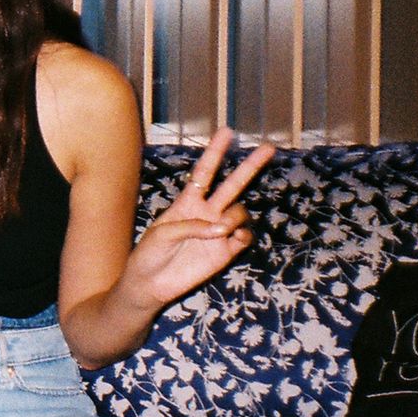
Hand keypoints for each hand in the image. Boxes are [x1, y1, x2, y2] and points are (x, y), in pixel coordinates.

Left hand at [119, 129, 275, 311]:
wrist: (150, 285)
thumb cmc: (149, 254)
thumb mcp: (162, 233)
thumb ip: (191, 226)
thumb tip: (222, 229)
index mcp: (187, 202)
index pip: (205, 172)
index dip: (215, 152)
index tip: (226, 131)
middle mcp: (206, 212)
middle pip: (232, 184)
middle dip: (250, 166)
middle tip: (268, 147)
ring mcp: (218, 232)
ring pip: (240, 211)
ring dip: (235, 216)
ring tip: (221, 229)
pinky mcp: (225, 252)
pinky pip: (244, 237)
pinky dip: (243, 233)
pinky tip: (234, 235)